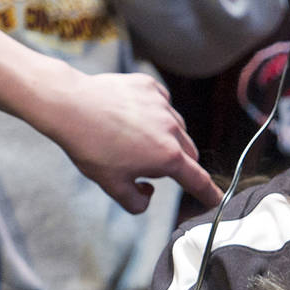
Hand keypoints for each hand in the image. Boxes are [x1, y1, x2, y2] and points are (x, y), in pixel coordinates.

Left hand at [44, 70, 219, 213]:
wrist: (71, 106)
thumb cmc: (90, 147)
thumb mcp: (111, 185)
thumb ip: (136, 201)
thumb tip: (147, 197)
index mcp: (167, 156)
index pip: (197, 180)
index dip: (209, 195)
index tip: (218, 202)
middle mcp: (172, 128)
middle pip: (189, 153)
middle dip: (176, 165)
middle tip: (146, 168)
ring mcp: (162, 104)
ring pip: (176, 128)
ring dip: (165, 139)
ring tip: (131, 140)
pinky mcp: (150, 86)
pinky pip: (161, 105)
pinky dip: (153, 115)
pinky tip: (130, 117)